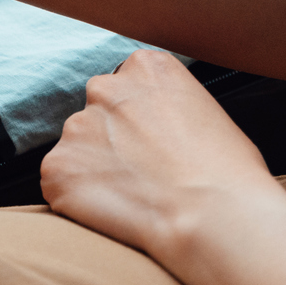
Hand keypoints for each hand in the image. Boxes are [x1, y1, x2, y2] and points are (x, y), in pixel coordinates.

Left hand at [37, 51, 285, 268]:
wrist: (215, 217)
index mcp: (145, 67)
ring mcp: (76, 128)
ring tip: (134, 200)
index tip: (152, 147)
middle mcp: (104, 88)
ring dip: (94, 172)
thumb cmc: (229, 175)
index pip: (125, 88)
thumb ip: (169, 109)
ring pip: (77, 151)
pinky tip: (114, 214)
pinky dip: (78, 201)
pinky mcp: (56, 168)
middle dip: (111, 143)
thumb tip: (160, 130)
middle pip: (97, 115)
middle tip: (141, 177)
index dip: (138, 123)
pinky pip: (60, 185)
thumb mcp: (208, 114)